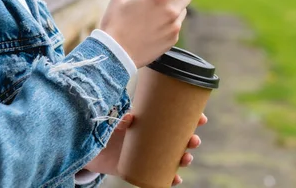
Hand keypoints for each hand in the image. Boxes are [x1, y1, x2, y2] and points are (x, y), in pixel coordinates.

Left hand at [85, 113, 207, 185]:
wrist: (93, 150)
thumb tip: (130, 118)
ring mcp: (151, 154)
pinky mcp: (144, 168)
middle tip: (194, 141)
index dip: (192, 119)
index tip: (202, 119)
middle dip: (191, 141)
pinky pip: (161, 174)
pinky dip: (170, 177)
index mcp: (152, 123)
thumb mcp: (114, 123)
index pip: (176, 119)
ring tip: (186, 159)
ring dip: (184, 159)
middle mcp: (155, 138)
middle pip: (180, 139)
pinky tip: (175, 178)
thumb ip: (121, 120)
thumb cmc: (107, 131)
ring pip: (174, 157)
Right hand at [100, 0, 205, 67]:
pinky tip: (150, 29)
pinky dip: (167, 23)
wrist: (115, 54)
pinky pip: (175, 26)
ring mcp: (174, 27)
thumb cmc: (115, 23)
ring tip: (150, 16)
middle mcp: (171, 11)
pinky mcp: (172, 40)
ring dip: (172, 8)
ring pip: (181, 11)